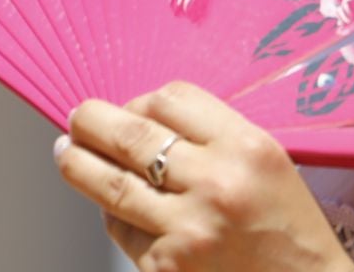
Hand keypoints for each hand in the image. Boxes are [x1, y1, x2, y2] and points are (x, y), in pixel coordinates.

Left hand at [54, 80, 353, 271]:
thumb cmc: (288, 227)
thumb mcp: (266, 161)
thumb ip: (212, 136)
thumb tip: (142, 120)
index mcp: (245, 147)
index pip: (171, 100)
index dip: (141, 100)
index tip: (132, 107)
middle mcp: (215, 184)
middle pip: (131, 135)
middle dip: (92, 122)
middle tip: (77, 118)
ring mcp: (187, 230)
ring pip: (111, 184)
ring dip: (78, 163)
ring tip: (65, 151)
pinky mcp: (167, 268)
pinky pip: (123, 231)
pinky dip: (112, 215)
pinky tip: (111, 207)